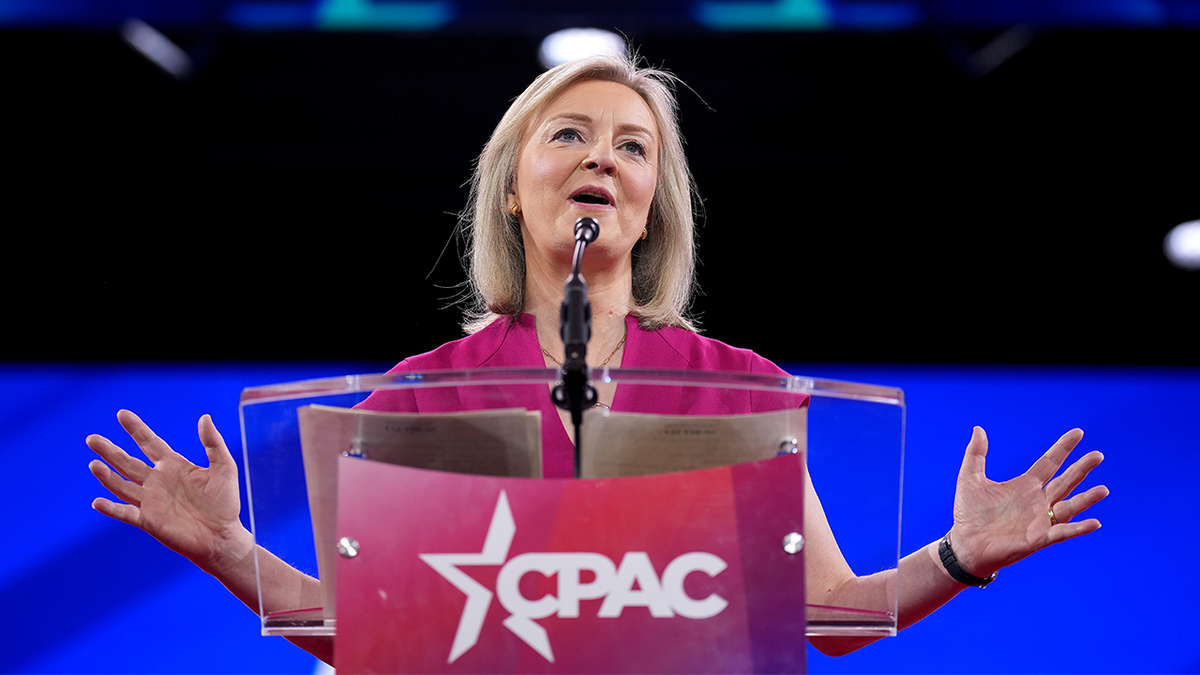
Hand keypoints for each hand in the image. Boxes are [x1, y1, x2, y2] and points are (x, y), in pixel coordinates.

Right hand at [87, 410, 252, 573]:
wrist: (222, 536)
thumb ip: (213, 443)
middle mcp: (157, 481)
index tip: (121, 414)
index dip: (136, 429)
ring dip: (107, 475)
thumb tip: (204, 417)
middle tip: (91, 439)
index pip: (149, 442)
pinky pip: (125, 513)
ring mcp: (151, 501)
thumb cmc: (226, 502)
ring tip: (93, 464)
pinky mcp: (149, 521)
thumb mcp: (224, 467)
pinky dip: (111, 508)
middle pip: (127, 462)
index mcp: (174, 466)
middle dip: (110, 450)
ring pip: (122, 485)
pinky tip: (97, 502)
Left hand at [949, 427, 1107, 577]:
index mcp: (1025, 486)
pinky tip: (1094, 523)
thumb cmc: (968, 514)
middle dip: (1081, 469)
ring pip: (1069, 506)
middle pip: (1065, 481)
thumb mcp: (969, 478)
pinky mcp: (1038, 538)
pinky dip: (1078, 528)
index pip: (1049, 463)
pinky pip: (1062, 532)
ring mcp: (1040, 520)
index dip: (1063, 448)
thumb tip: (978, 428)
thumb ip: (976, 454)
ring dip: (1086, 499)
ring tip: (1104, 490)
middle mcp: (1037, 501)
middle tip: (1098, 455)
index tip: (1078, 433)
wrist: (964, 544)